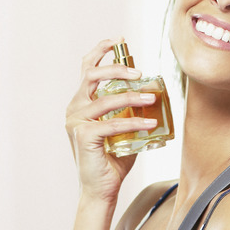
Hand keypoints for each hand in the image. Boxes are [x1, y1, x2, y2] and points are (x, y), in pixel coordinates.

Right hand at [65, 38, 157, 202]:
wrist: (101, 188)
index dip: (101, 51)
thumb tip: (154, 93)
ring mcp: (76, 122)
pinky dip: (134, 122)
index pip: (87, 69)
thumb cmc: (113, 159)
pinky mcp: (83, 136)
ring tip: (151, 97)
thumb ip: (130, 110)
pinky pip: (112, 123)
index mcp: (81, 103)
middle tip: (139, 72)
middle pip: (92, 75)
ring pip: (106, 99)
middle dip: (116, 68)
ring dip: (132, 97)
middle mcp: (75, 108)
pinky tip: (150, 123)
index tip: (119, 40)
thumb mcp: (124, 128)